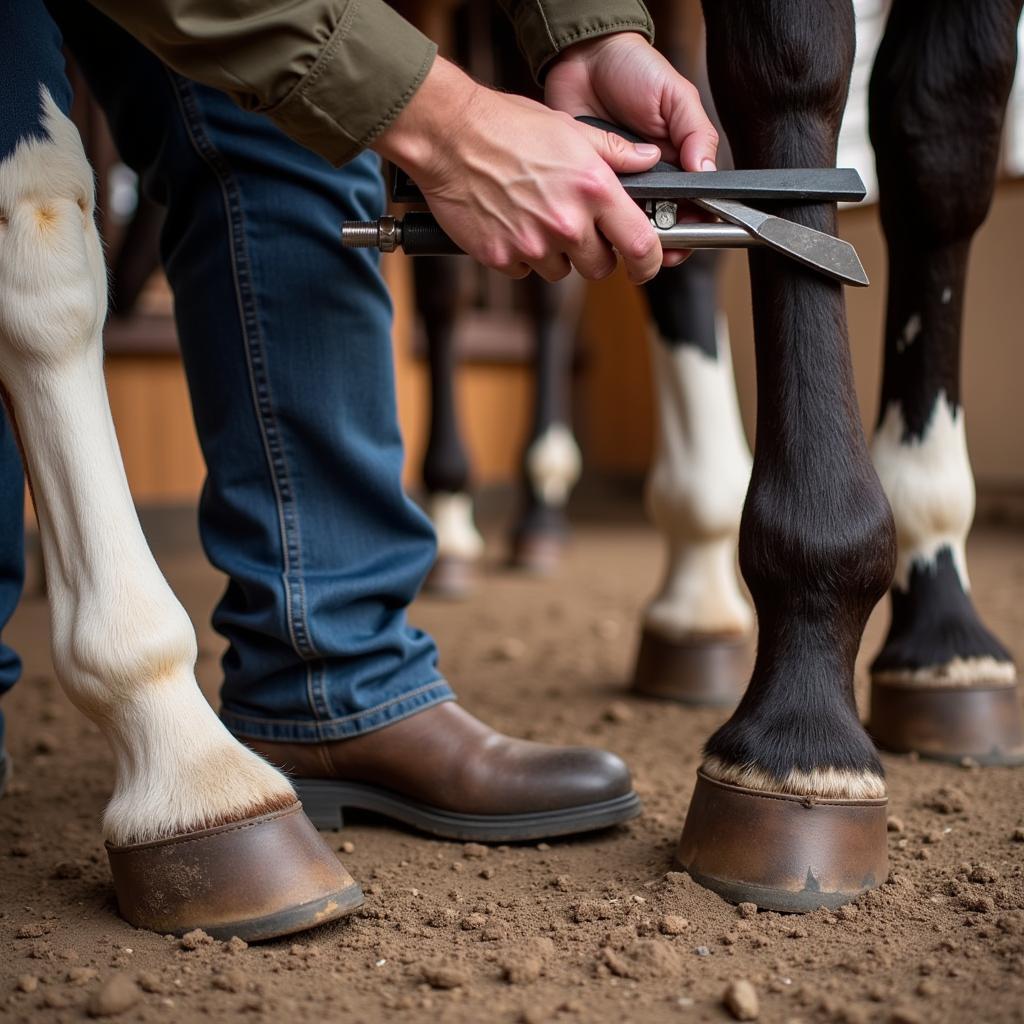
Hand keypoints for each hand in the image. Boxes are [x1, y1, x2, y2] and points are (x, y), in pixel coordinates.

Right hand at [373, 58, 665, 282]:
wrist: (448, 136)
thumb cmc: (506, 126)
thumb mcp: (570, 128)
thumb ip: (614, 153)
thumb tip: (649, 160)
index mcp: (593, 190)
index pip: (640, 245)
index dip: (649, 262)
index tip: (645, 265)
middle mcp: (567, 222)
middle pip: (600, 267)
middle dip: (594, 254)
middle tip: (577, 229)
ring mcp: (533, 244)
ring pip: (561, 271)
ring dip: (555, 254)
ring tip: (535, 217)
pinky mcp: (501, 257)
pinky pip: (524, 270)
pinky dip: (521, 254)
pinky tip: (510, 222)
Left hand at [546, 33, 719, 269]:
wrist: (584, 59)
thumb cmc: (632, 70)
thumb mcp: (675, 96)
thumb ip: (695, 134)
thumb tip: (707, 171)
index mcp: (678, 161)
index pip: (695, 203)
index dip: (695, 223)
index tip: (691, 234)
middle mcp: (652, 178)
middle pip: (665, 222)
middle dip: (665, 238)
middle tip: (662, 243)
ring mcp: (622, 184)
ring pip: (632, 224)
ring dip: (634, 233)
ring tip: (636, 235)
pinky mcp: (593, 184)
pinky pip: (600, 211)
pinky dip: (603, 218)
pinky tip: (607, 220)